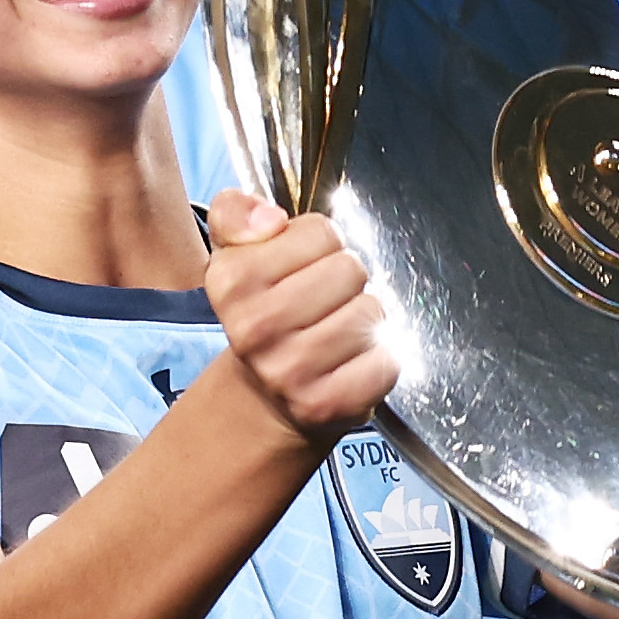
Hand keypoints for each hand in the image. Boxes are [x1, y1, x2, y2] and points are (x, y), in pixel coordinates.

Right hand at [201, 187, 403, 445]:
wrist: (262, 395)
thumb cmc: (263, 314)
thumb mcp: (236, 255)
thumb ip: (237, 214)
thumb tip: (270, 218)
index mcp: (232, 282)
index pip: (320, 232)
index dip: (319, 246)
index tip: (301, 268)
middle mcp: (255, 328)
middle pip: (350, 269)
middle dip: (345, 281)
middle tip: (323, 303)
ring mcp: (290, 371)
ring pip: (372, 311)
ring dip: (363, 318)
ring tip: (336, 332)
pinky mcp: (326, 404)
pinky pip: (386, 361)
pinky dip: (380, 358)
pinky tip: (351, 362)